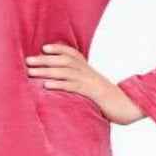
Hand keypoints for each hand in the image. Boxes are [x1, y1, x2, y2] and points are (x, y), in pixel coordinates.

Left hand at [24, 43, 146, 125]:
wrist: (128, 107)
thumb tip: (61, 84)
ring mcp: (90, 82)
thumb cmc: (107, 102)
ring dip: (46, 70)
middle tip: (27, 60)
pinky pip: (73, 86)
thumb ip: (79, 84)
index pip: (72, 54)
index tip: (43, 47)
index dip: (58, 49)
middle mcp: (89, 72)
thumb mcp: (92, 89)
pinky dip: (59, 84)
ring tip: (31, 71)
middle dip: (45, 60)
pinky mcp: (92, 93)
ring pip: (66, 72)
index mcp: (88, 70)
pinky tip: (47, 85)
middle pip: (64, 61)